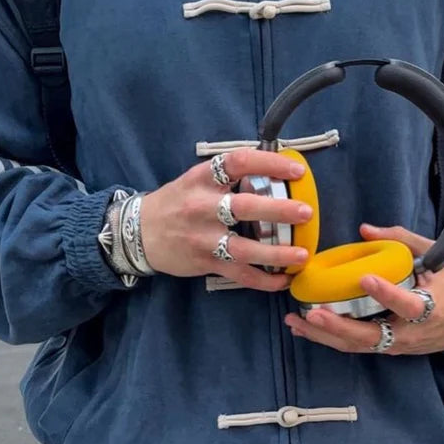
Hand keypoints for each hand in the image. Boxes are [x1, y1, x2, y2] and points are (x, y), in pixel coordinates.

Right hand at [140, 149, 313, 291]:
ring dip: (276, 253)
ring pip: (243, 248)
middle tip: (306, 212)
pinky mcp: (204, 262)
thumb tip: (275, 172)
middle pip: (244, 207)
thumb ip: (228, 178)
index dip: (269, 164)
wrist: (137, 232)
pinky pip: (238, 274)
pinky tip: (283, 280)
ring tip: (302, 255)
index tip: (297, 170)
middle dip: (278, 210)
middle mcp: (201, 206)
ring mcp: (202, 237)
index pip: (238, 163)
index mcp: (203, 178)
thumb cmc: (176, 203)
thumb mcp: (196, 180)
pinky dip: (263, 280)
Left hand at [285, 225, 443, 354]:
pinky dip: (328, 339)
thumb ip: (402, 240)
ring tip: (296, 322)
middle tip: (313, 314)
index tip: (365, 279)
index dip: (387, 294)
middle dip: (340, 327)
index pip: (408, 305)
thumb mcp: (437, 257)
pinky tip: (304, 329)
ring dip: (325, 336)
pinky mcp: (385, 349)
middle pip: (372, 336)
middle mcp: (410, 333)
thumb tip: (364, 230)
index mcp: (431, 307)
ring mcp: (396, 345)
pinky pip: (354, 347)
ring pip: (357, 346)